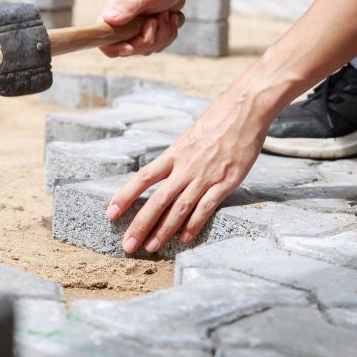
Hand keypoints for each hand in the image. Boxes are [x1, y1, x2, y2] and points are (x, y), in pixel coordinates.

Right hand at [99, 0, 186, 57]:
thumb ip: (128, 5)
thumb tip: (109, 19)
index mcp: (113, 11)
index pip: (103, 39)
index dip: (114, 48)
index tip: (130, 46)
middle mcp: (121, 23)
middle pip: (129, 50)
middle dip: (148, 38)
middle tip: (155, 19)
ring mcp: (135, 31)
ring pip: (147, 49)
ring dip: (162, 33)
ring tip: (165, 14)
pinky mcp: (149, 34)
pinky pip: (159, 46)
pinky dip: (169, 34)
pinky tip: (170, 17)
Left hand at [104, 91, 268, 253]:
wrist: (246, 109)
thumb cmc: (219, 118)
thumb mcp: (190, 135)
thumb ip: (179, 154)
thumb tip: (167, 168)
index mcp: (174, 153)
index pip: (143, 177)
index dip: (125, 196)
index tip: (110, 213)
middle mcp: (186, 167)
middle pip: (157, 200)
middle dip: (140, 225)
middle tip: (128, 245)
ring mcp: (205, 176)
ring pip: (179, 209)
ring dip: (163, 230)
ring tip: (151, 247)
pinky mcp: (226, 182)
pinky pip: (206, 208)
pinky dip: (194, 225)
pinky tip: (184, 238)